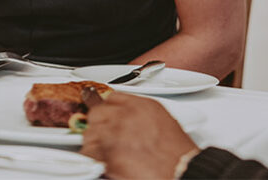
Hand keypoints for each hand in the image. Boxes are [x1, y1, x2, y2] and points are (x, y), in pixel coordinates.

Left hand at [81, 92, 197, 179]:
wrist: (178, 169)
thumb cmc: (176, 151)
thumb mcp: (161, 119)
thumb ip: (139, 113)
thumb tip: (126, 117)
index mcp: (140, 105)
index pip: (112, 97)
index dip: (106, 106)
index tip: (105, 113)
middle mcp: (124, 116)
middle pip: (96, 112)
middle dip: (97, 123)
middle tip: (103, 134)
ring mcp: (114, 134)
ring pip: (89, 133)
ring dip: (94, 141)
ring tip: (104, 150)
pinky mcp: (108, 155)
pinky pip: (89, 153)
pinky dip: (92, 157)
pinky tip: (102, 160)